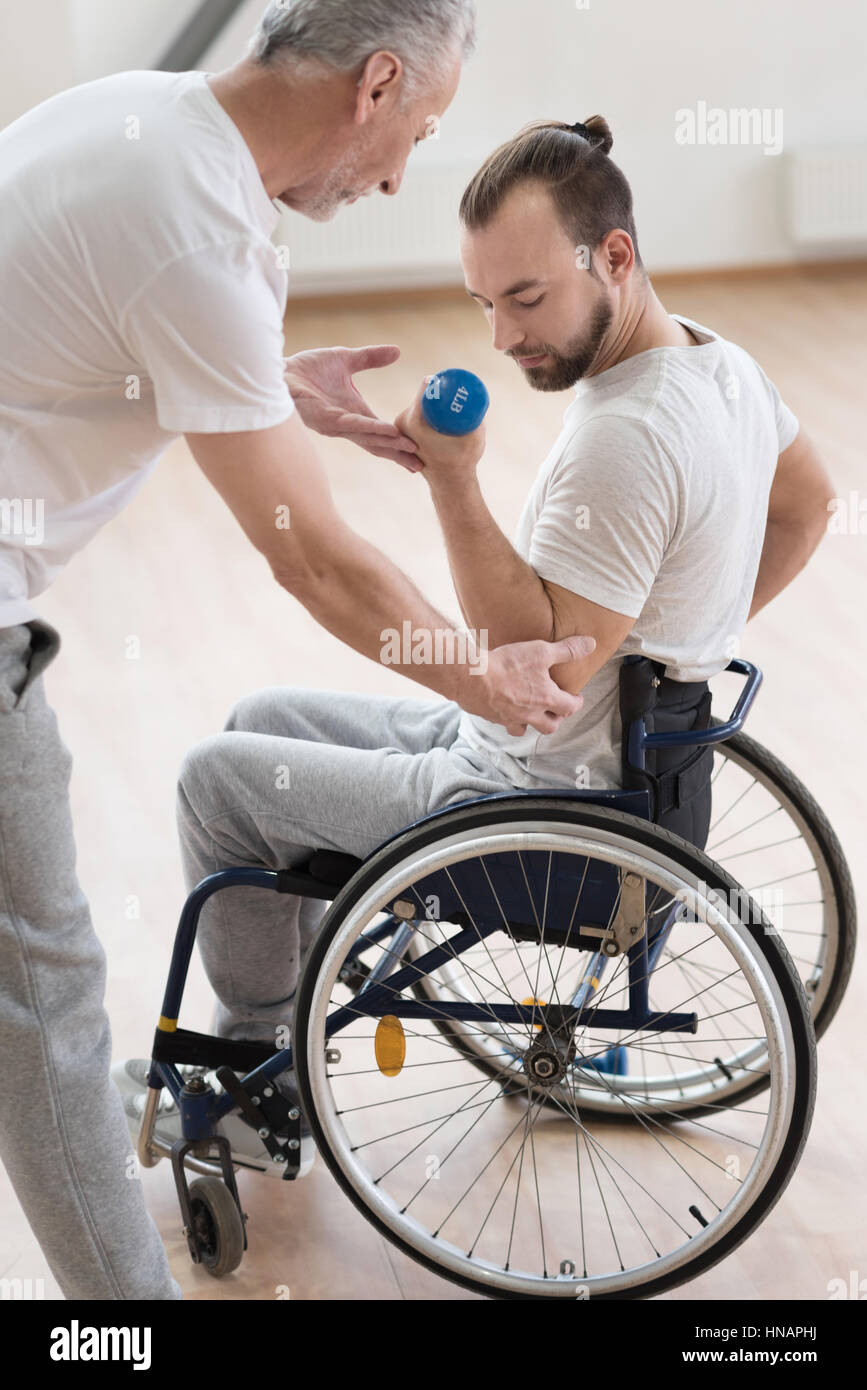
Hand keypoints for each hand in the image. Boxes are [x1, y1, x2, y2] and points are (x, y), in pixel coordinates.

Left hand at [283, 345, 421, 471]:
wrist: (280, 369)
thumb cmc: (307, 368)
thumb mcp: (346, 359)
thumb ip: (371, 358)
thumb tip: (397, 351)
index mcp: (353, 414)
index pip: (380, 434)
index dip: (398, 444)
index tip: (418, 453)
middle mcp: (347, 425)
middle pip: (377, 444)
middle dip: (398, 454)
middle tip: (420, 465)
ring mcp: (336, 425)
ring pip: (368, 438)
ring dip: (390, 444)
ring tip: (411, 448)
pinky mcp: (326, 419)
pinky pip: (354, 425)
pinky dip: (373, 429)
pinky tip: (389, 432)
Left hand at [394, 379, 486, 484]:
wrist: (450, 485)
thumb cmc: (462, 461)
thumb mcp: (473, 435)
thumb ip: (477, 417)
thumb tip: (480, 398)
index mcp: (414, 421)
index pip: (425, 387)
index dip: (438, 379)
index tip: (450, 379)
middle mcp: (402, 425)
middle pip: (421, 397)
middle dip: (436, 391)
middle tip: (452, 389)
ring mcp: (400, 432)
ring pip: (417, 407)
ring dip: (430, 402)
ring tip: (446, 400)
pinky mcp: (403, 438)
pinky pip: (414, 417)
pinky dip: (425, 413)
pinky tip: (434, 409)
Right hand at [464, 635, 596, 735]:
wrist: (472, 677)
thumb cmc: (508, 664)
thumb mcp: (541, 651)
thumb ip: (567, 650)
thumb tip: (590, 644)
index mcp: (545, 699)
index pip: (569, 708)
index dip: (576, 703)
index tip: (576, 698)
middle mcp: (529, 714)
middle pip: (549, 727)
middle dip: (556, 720)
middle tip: (556, 711)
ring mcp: (509, 718)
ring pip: (524, 730)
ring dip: (530, 724)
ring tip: (530, 714)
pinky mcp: (491, 717)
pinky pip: (503, 723)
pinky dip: (507, 719)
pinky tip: (504, 709)